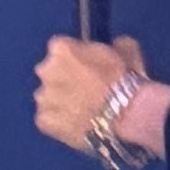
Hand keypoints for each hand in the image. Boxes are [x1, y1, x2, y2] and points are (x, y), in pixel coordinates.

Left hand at [31, 33, 142, 153]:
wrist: (126, 119)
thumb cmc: (126, 82)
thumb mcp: (128, 52)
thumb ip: (115, 45)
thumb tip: (116, 45)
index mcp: (61, 48)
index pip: (61, 48)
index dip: (75, 57)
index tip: (87, 66)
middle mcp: (45, 70)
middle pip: (51, 71)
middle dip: (64, 78)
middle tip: (86, 90)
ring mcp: (42, 97)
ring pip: (49, 96)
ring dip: (61, 100)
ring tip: (84, 111)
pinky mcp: (43, 120)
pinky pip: (49, 118)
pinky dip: (60, 121)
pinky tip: (78, 124)